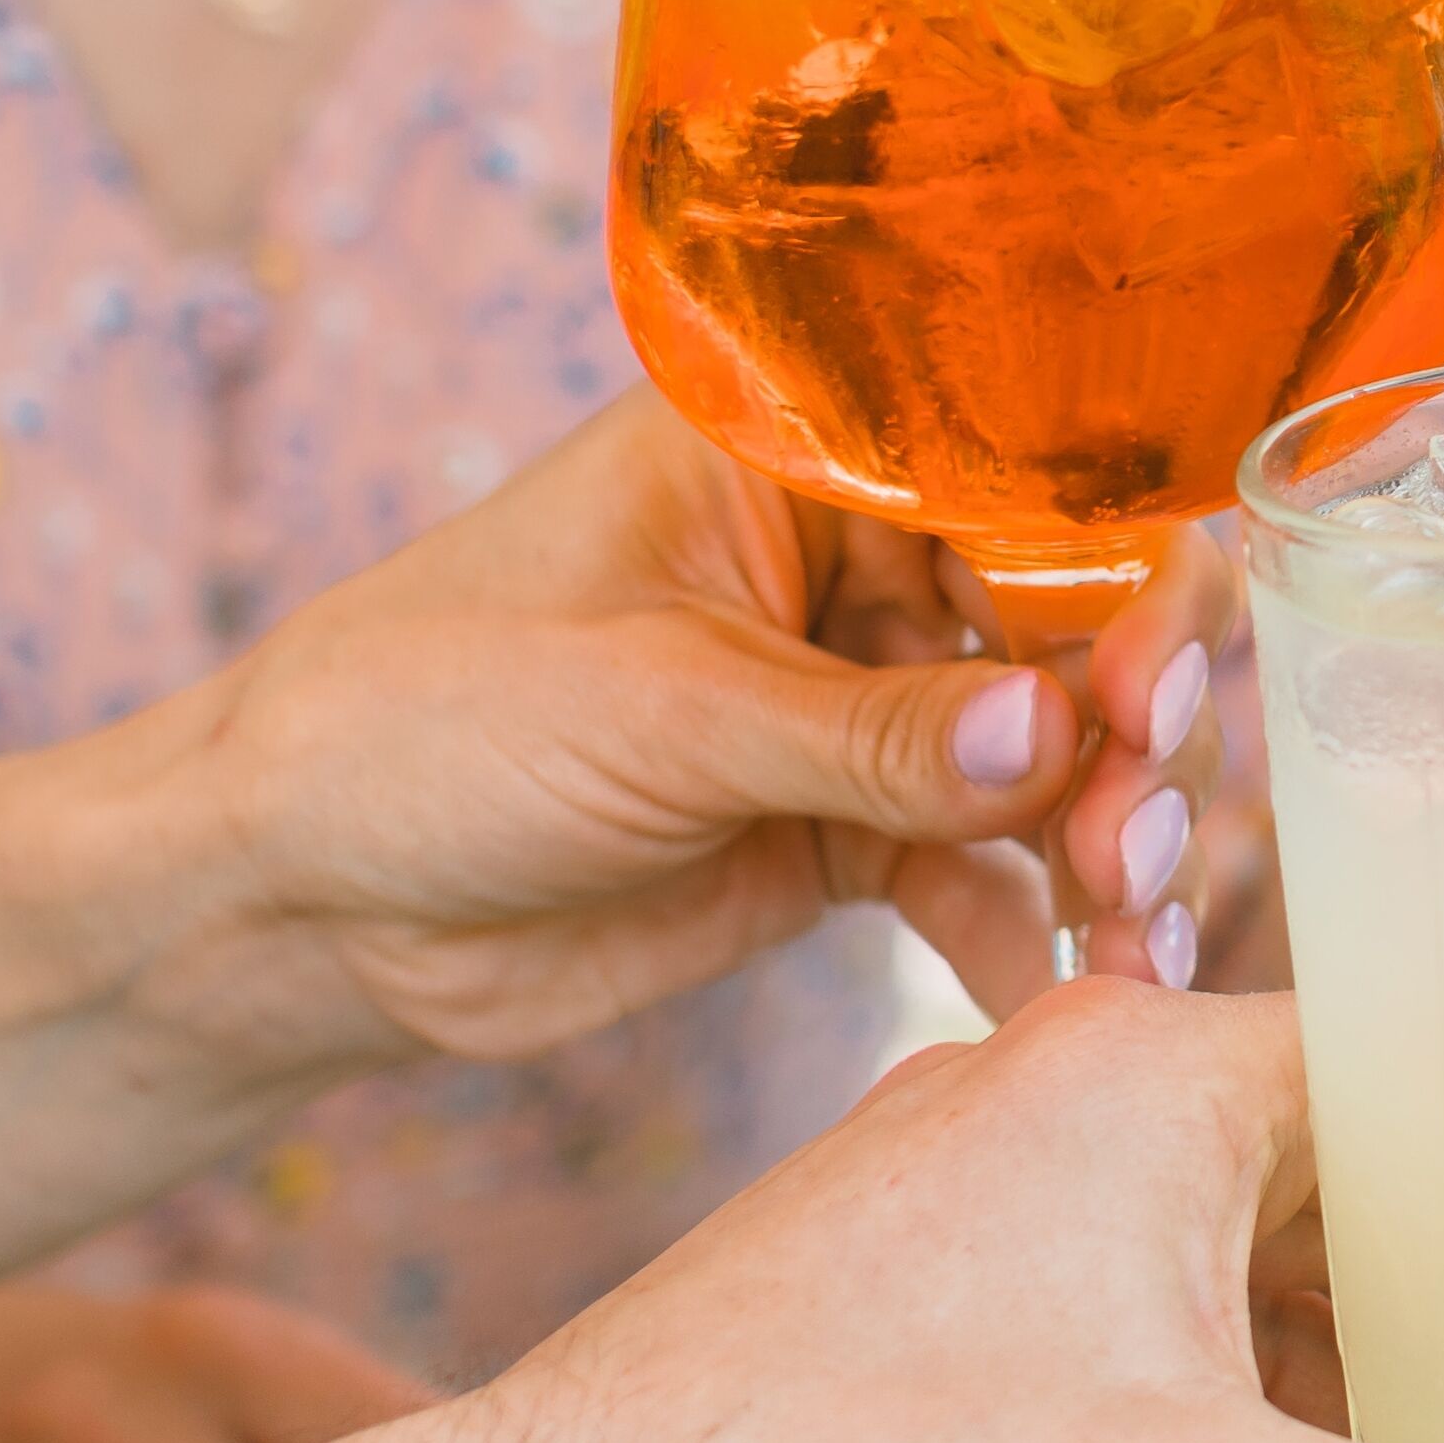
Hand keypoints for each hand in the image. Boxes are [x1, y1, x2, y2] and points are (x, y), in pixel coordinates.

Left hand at [119, 392, 1191, 1090]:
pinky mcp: (839, 832)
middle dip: (1129, 729)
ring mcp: (854, 703)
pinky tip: (1067, 990)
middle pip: (1061, 624)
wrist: (294, 902)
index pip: (1016, 487)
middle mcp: (849, 561)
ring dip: (1103, 839)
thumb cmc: (421, 722)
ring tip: (1124, 926)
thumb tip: (1063, 737)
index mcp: (803, 452)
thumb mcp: (655, 709)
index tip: (1149, 694)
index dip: (1112, 585)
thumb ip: (869, 733)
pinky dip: (1028, 927)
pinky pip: (977, 871)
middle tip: (1137, 832)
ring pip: (1042, 758)